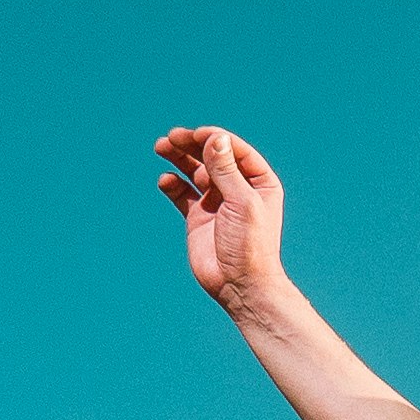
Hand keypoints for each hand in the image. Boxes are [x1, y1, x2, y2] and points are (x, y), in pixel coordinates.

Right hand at [155, 124, 289, 315]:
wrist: (239, 285)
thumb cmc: (250, 246)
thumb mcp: (242, 202)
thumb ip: (226, 170)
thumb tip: (215, 138)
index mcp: (258, 182)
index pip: (234, 150)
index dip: (214, 139)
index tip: (196, 135)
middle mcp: (238, 189)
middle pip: (211, 157)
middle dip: (191, 145)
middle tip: (172, 137)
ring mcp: (216, 202)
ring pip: (194, 171)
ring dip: (178, 158)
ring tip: (161, 147)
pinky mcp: (198, 217)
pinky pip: (182, 193)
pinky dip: (172, 184)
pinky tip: (165, 181)